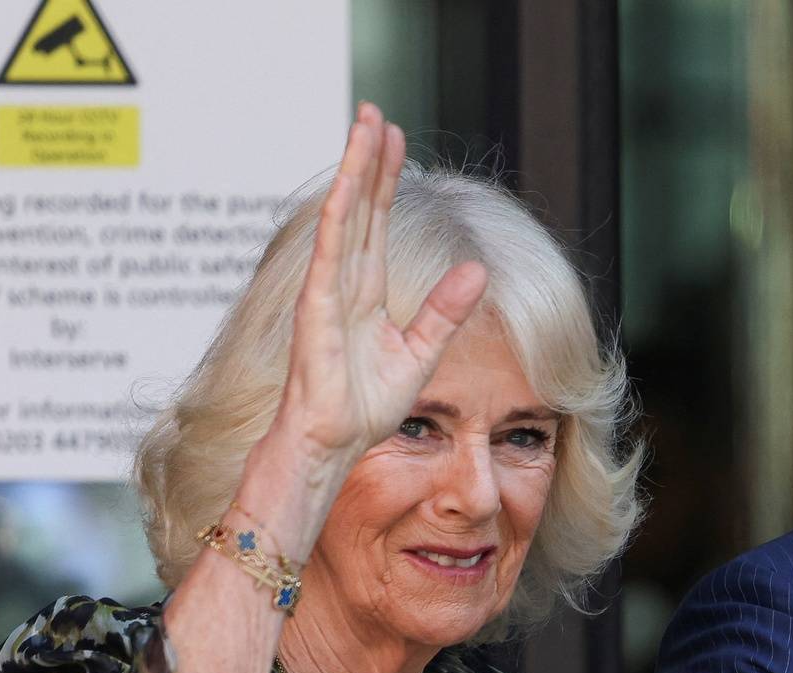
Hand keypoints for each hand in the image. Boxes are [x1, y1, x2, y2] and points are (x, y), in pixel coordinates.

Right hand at [275, 102, 487, 464]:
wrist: (335, 442)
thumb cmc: (365, 405)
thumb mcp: (420, 352)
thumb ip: (445, 310)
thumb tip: (477, 270)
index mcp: (365, 291)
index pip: (377, 221)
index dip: (385, 178)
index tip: (396, 137)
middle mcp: (343, 282)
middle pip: (360, 207)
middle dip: (367, 158)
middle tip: (375, 110)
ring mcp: (326, 291)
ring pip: (344, 217)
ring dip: (353, 171)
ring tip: (364, 126)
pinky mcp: (315, 309)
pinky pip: (330, 255)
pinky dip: (339, 219)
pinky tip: (348, 187)